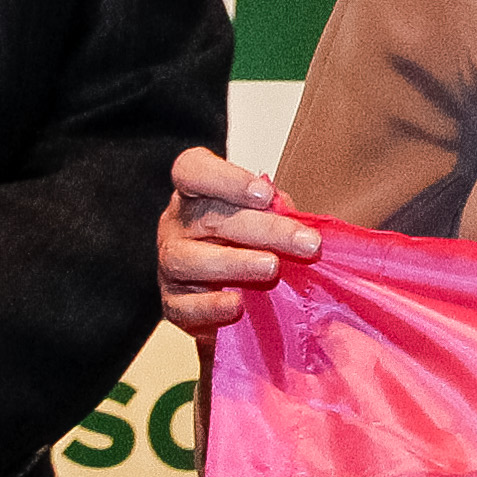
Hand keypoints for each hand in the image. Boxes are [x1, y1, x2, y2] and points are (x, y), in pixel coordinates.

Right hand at [159, 146, 313, 333]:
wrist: (233, 296)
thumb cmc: (250, 243)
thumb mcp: (265, 218)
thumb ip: (277, 211)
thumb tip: (293, 214)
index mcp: (196, 193)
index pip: (192, 170)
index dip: (226, 179)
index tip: (265, 194)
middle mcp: (176, 223)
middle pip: (210, 218)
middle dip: (265, 229)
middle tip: (306, 243)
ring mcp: (170, 263)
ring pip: (189, 259)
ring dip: (236, 263)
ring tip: (272, 268)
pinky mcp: (172, 302)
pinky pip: (183, 305)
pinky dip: (210, 306)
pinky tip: (237, 305)